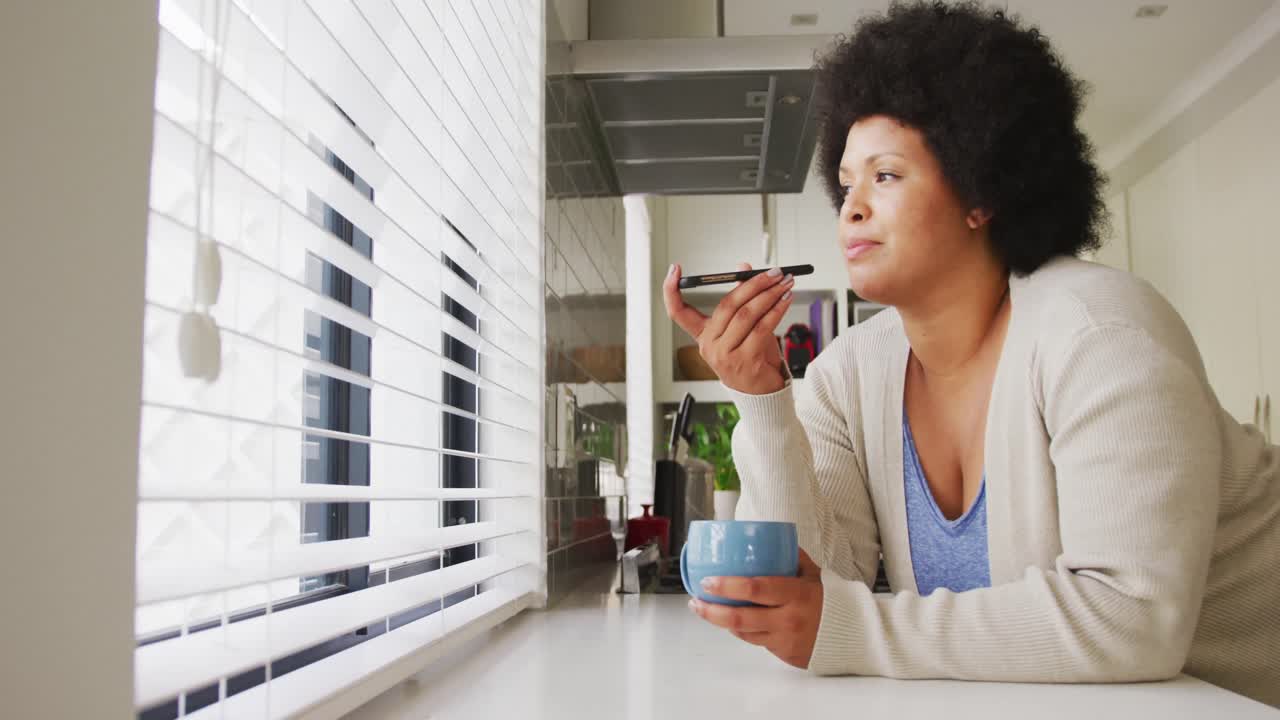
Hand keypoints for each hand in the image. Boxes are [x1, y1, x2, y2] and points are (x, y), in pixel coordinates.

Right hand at [662, 261, 795, 394]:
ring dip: (769, 295)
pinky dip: (776, 310)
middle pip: (726, 305)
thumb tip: (743, 268)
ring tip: (784, 284)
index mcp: (703, 335)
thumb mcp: (745, 327)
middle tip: (772, 272)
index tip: (675, 270)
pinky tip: (785, 300)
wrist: (762, 394)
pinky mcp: (745, 361)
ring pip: (747, 314)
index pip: (678, 312)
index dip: (671, 291)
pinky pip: (762, 328)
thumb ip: (742, 298)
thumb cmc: (752, 359)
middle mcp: (709, 345)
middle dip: (752, 284)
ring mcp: (724, 355)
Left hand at [689, 549, 823, 668]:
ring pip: (743, 632)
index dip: (727, 585)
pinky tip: (730, 621)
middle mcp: (788, 619)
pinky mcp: (785, 655)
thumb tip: (769, 538)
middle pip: (740, 617)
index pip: (754, 589)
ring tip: (705, 609)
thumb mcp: (814, 574)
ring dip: (720, 621)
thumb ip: (791, 558)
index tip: (708, 581)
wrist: (855, 633)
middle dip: (712, 610)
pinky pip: (756, 642)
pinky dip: (742, 630)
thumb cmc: (834, 600)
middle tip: (696, 600)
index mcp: (796, 595)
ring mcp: (785, 640)